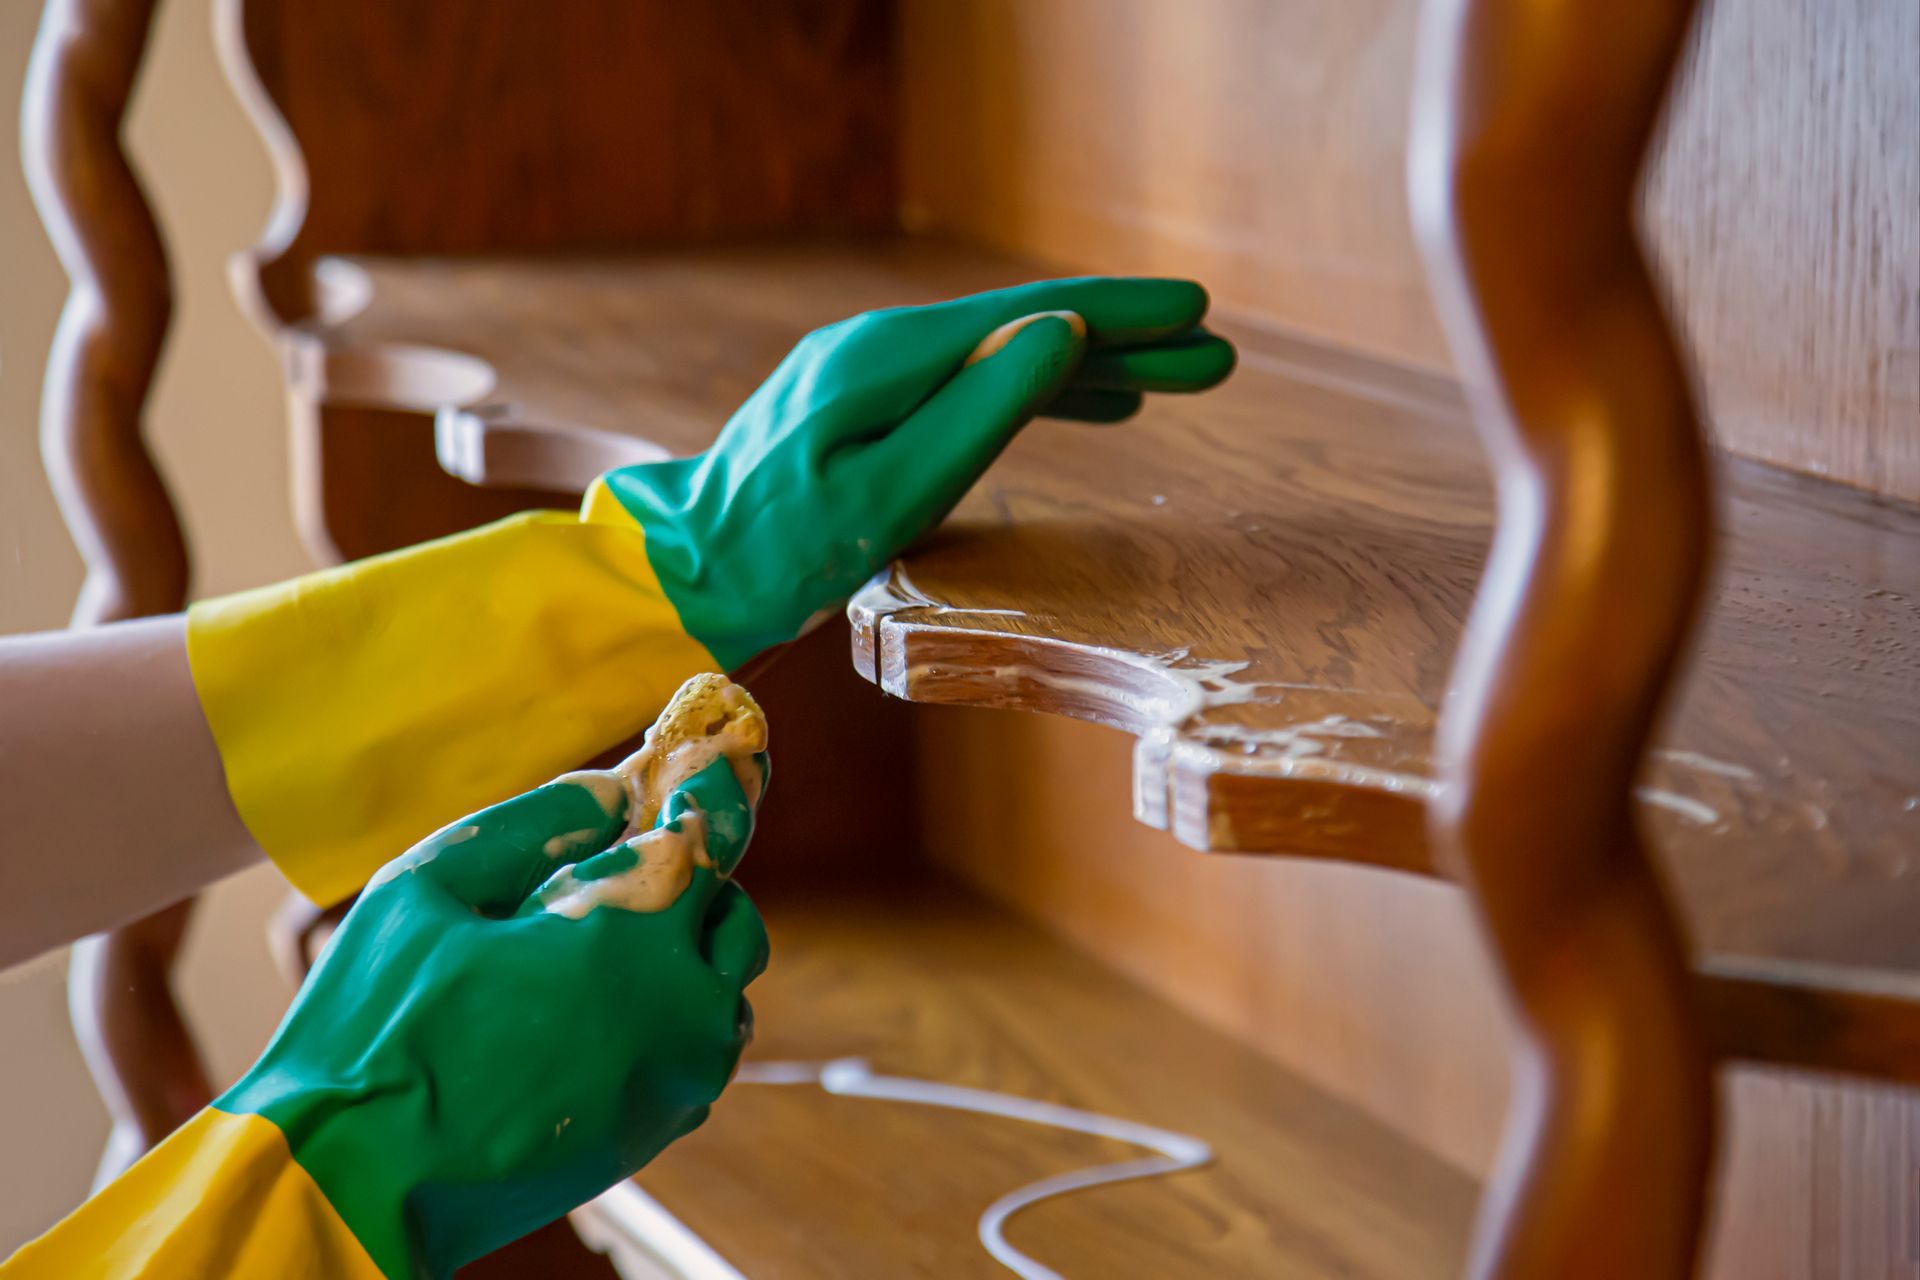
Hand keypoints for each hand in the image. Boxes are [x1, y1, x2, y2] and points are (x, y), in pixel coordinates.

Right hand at [215, 697, 769, 1277]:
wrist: (353, 1188)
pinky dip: (671, 1019)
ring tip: (599, 950)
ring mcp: (677, 1080)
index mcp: (631, 939)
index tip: (719, 757)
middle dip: (694, 884)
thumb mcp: (426, 890)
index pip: (708, 838)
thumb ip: (531, 826)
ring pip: (724, 992)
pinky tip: (593, 1013)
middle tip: (629, 871)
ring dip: (687, 958)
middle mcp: (681, 1012)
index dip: (709, 792)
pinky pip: (697, 1053)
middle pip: (731, 918)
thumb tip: (609, 789)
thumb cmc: (373, 1033)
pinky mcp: (658, 1130)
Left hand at [591, 278, 1235, 667]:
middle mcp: (879, 346)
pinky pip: (967, 383)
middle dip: (1125, 342)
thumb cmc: (786, 552)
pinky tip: (1087, 400)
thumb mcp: (893, 493)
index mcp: (888, 358)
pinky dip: (1034, 389)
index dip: (1120, 314)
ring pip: (1001, 356)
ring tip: (1174, 380)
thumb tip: (1061, 335)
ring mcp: (868, 372)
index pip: (1028, 318)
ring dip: (1090, 368)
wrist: (690, 570)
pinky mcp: (864, 404)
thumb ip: (981, 413)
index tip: (1197, 310)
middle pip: (1025, 332)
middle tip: (1214, 353)